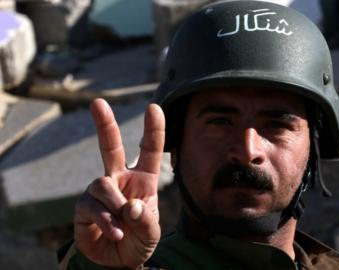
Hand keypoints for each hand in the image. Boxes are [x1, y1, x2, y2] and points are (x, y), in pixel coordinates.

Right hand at [74, 99, 164, 268]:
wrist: (118, 263)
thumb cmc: (138, 240)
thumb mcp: (151, 233)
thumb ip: (146, 220)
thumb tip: (130, 205)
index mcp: (143, 180)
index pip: (149, 151)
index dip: (153, 130)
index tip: (154, 108)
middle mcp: (120, 179)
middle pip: (110, 147)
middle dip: (105, 125)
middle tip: (98, 103)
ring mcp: (100, 192)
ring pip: (103, 184)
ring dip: (115, 206)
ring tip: (123, 227)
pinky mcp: (84, 207)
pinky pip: (93, 207)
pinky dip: (106, 222)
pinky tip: (116, 234)